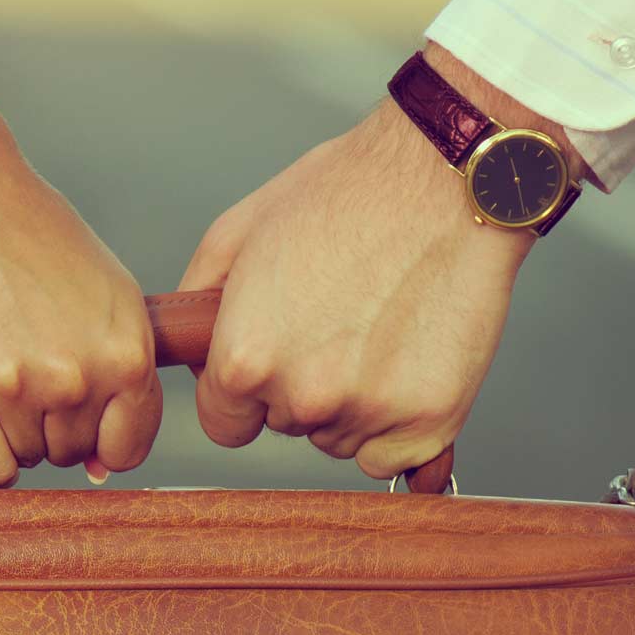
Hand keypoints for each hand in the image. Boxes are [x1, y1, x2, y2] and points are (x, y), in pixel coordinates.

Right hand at [0, 167, 160, 487]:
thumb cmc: (27, 240)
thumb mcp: (105, 295)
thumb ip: (119, 375)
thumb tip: (103, 468)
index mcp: (126, 352)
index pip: (128, 446)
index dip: (101, 438)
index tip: (79, 419)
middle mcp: (78, 377)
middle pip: (73, 453)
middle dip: (51, 425)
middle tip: (22, 364)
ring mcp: (17, 389)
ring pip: (27, 459)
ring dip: (10, 429)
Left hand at [179, 49, 560, 479]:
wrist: (447, 181)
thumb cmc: (348, 193)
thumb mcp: (240, 230)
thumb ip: (199, 300)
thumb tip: (187, 347)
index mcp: (246, 360)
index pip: (224, 423)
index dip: (245, 392)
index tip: (273, 359)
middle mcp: (303, 398)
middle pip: (285, 425)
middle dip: (301, 385)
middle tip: (337, 318)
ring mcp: (370, 414)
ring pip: (340, 438)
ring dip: (352, 401)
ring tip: (379, 326)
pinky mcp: (429, 424)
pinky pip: (393, 453)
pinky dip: (400, 421)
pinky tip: (410, 357)